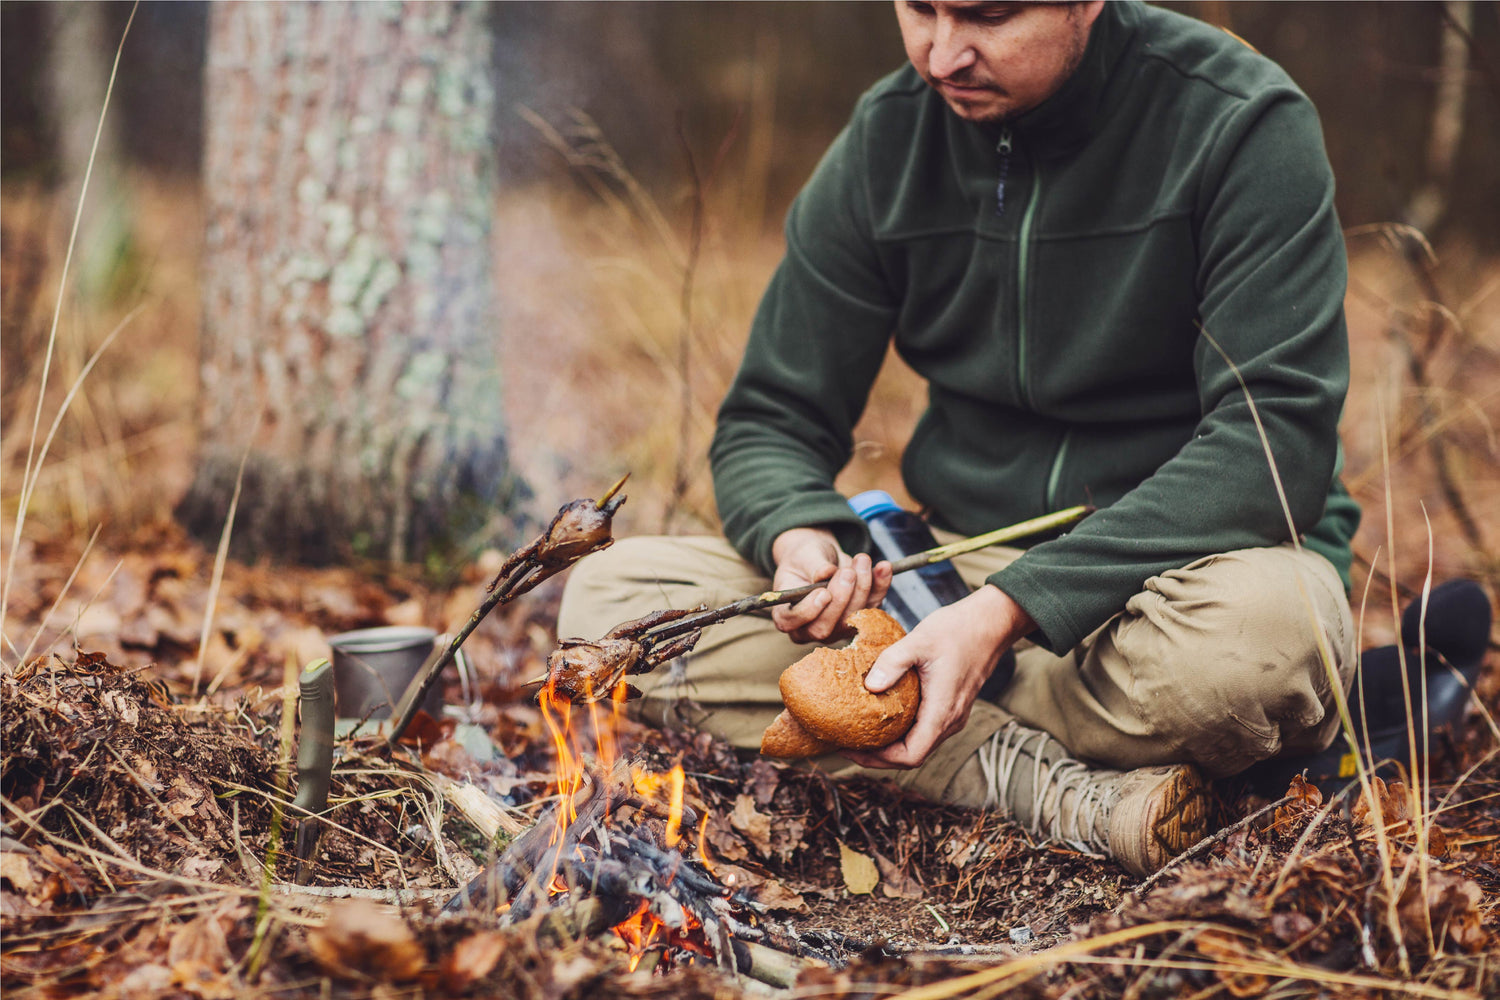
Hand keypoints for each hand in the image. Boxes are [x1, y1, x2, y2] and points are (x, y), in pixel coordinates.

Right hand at [769, 527, 892, 642]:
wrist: (822, 558)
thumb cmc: (806, 559)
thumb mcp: (805, 556)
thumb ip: (813, 565)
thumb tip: (825, 573)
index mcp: (786, 615)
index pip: (790, 622)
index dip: (808, 611)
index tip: (822, 592)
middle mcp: (809, 628)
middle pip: (824, 627)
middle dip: (840, 599)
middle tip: (848, 572)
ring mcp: (836, 628)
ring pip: (851, 618)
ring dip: (862, 588)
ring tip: (862, 559)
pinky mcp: (858, 620)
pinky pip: (873, 607)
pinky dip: (881, 586)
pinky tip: (884, 567)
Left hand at [841, 584, 1033, 769]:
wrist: (991, 621)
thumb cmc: (959, 629)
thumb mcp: (919, 640)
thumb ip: (893, 663)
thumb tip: (869, 686)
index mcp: (942, 711)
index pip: (910, 755)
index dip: (879, 759)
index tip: (851, 748)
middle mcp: (950, 720)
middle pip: (911, 755)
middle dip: (878, 755)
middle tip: (845, 743)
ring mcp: (952, 714)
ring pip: (918, 743)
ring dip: (889, 744)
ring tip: (858, 733)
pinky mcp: (951, 704)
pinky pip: (923, 729)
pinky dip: (901, 731)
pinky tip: (881, 716)